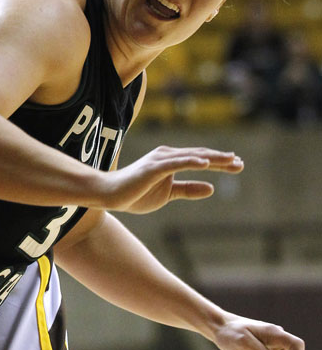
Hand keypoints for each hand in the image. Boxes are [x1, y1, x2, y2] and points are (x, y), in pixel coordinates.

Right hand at [99, 146, 243, 213]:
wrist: (110, 194)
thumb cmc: (136, 193)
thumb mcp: (168, 194)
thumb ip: (189, 189)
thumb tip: (212, 188)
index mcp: (170, 161)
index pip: (200, 159)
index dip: (219, 162)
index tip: (237, 165)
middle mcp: (167, 156)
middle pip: (200, 155)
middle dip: (221, 159)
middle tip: (240, 163)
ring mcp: (160, 160)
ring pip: (191, 157)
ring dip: (212, 158)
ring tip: (230, 160)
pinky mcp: (153, 168)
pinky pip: (176, 163)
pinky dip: (191, 161)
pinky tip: (206, 163)